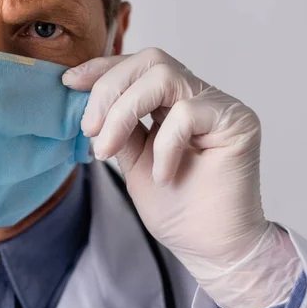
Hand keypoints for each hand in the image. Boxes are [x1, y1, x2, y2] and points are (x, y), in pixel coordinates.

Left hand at [63, 48, 300, 307]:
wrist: (207, 246)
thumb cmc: (173, 206)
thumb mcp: (131, 158)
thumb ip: (117, 126)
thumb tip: (87, 102)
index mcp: (170, 101)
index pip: (137, 67)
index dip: (102, 68)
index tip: (69, 82)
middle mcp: (196, 95)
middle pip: (149, 61)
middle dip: (109, 89)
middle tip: (89, 129)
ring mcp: (218, 106)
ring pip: (163, 77)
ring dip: (124, 112)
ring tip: (108, 150)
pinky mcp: (237, 121)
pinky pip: (187, 113)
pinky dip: (164, 144)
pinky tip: (162, 175)